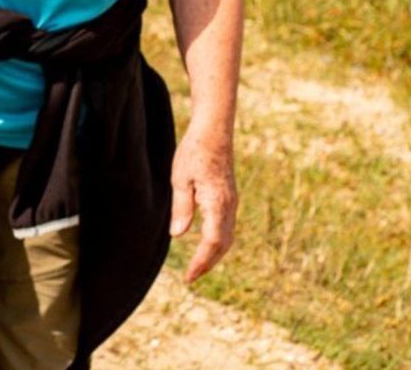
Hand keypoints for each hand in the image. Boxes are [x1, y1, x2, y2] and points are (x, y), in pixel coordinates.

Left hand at [169, 124, 236, 282]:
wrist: (214, 133)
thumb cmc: (194, 153)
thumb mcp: (180, 179)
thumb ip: (181, 208)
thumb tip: (179, 235)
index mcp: (218, 204)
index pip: (212, 242)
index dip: (201, 261)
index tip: (189, 276)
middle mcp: (229, 207)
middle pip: (223, 244)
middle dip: (208, 263)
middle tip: (191, 277)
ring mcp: (232, 203)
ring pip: (227, 237)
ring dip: (214, 254)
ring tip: (198, 267)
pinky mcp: (229, 199)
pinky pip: (226, 227)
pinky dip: (218, 242)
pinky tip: (207, 246)